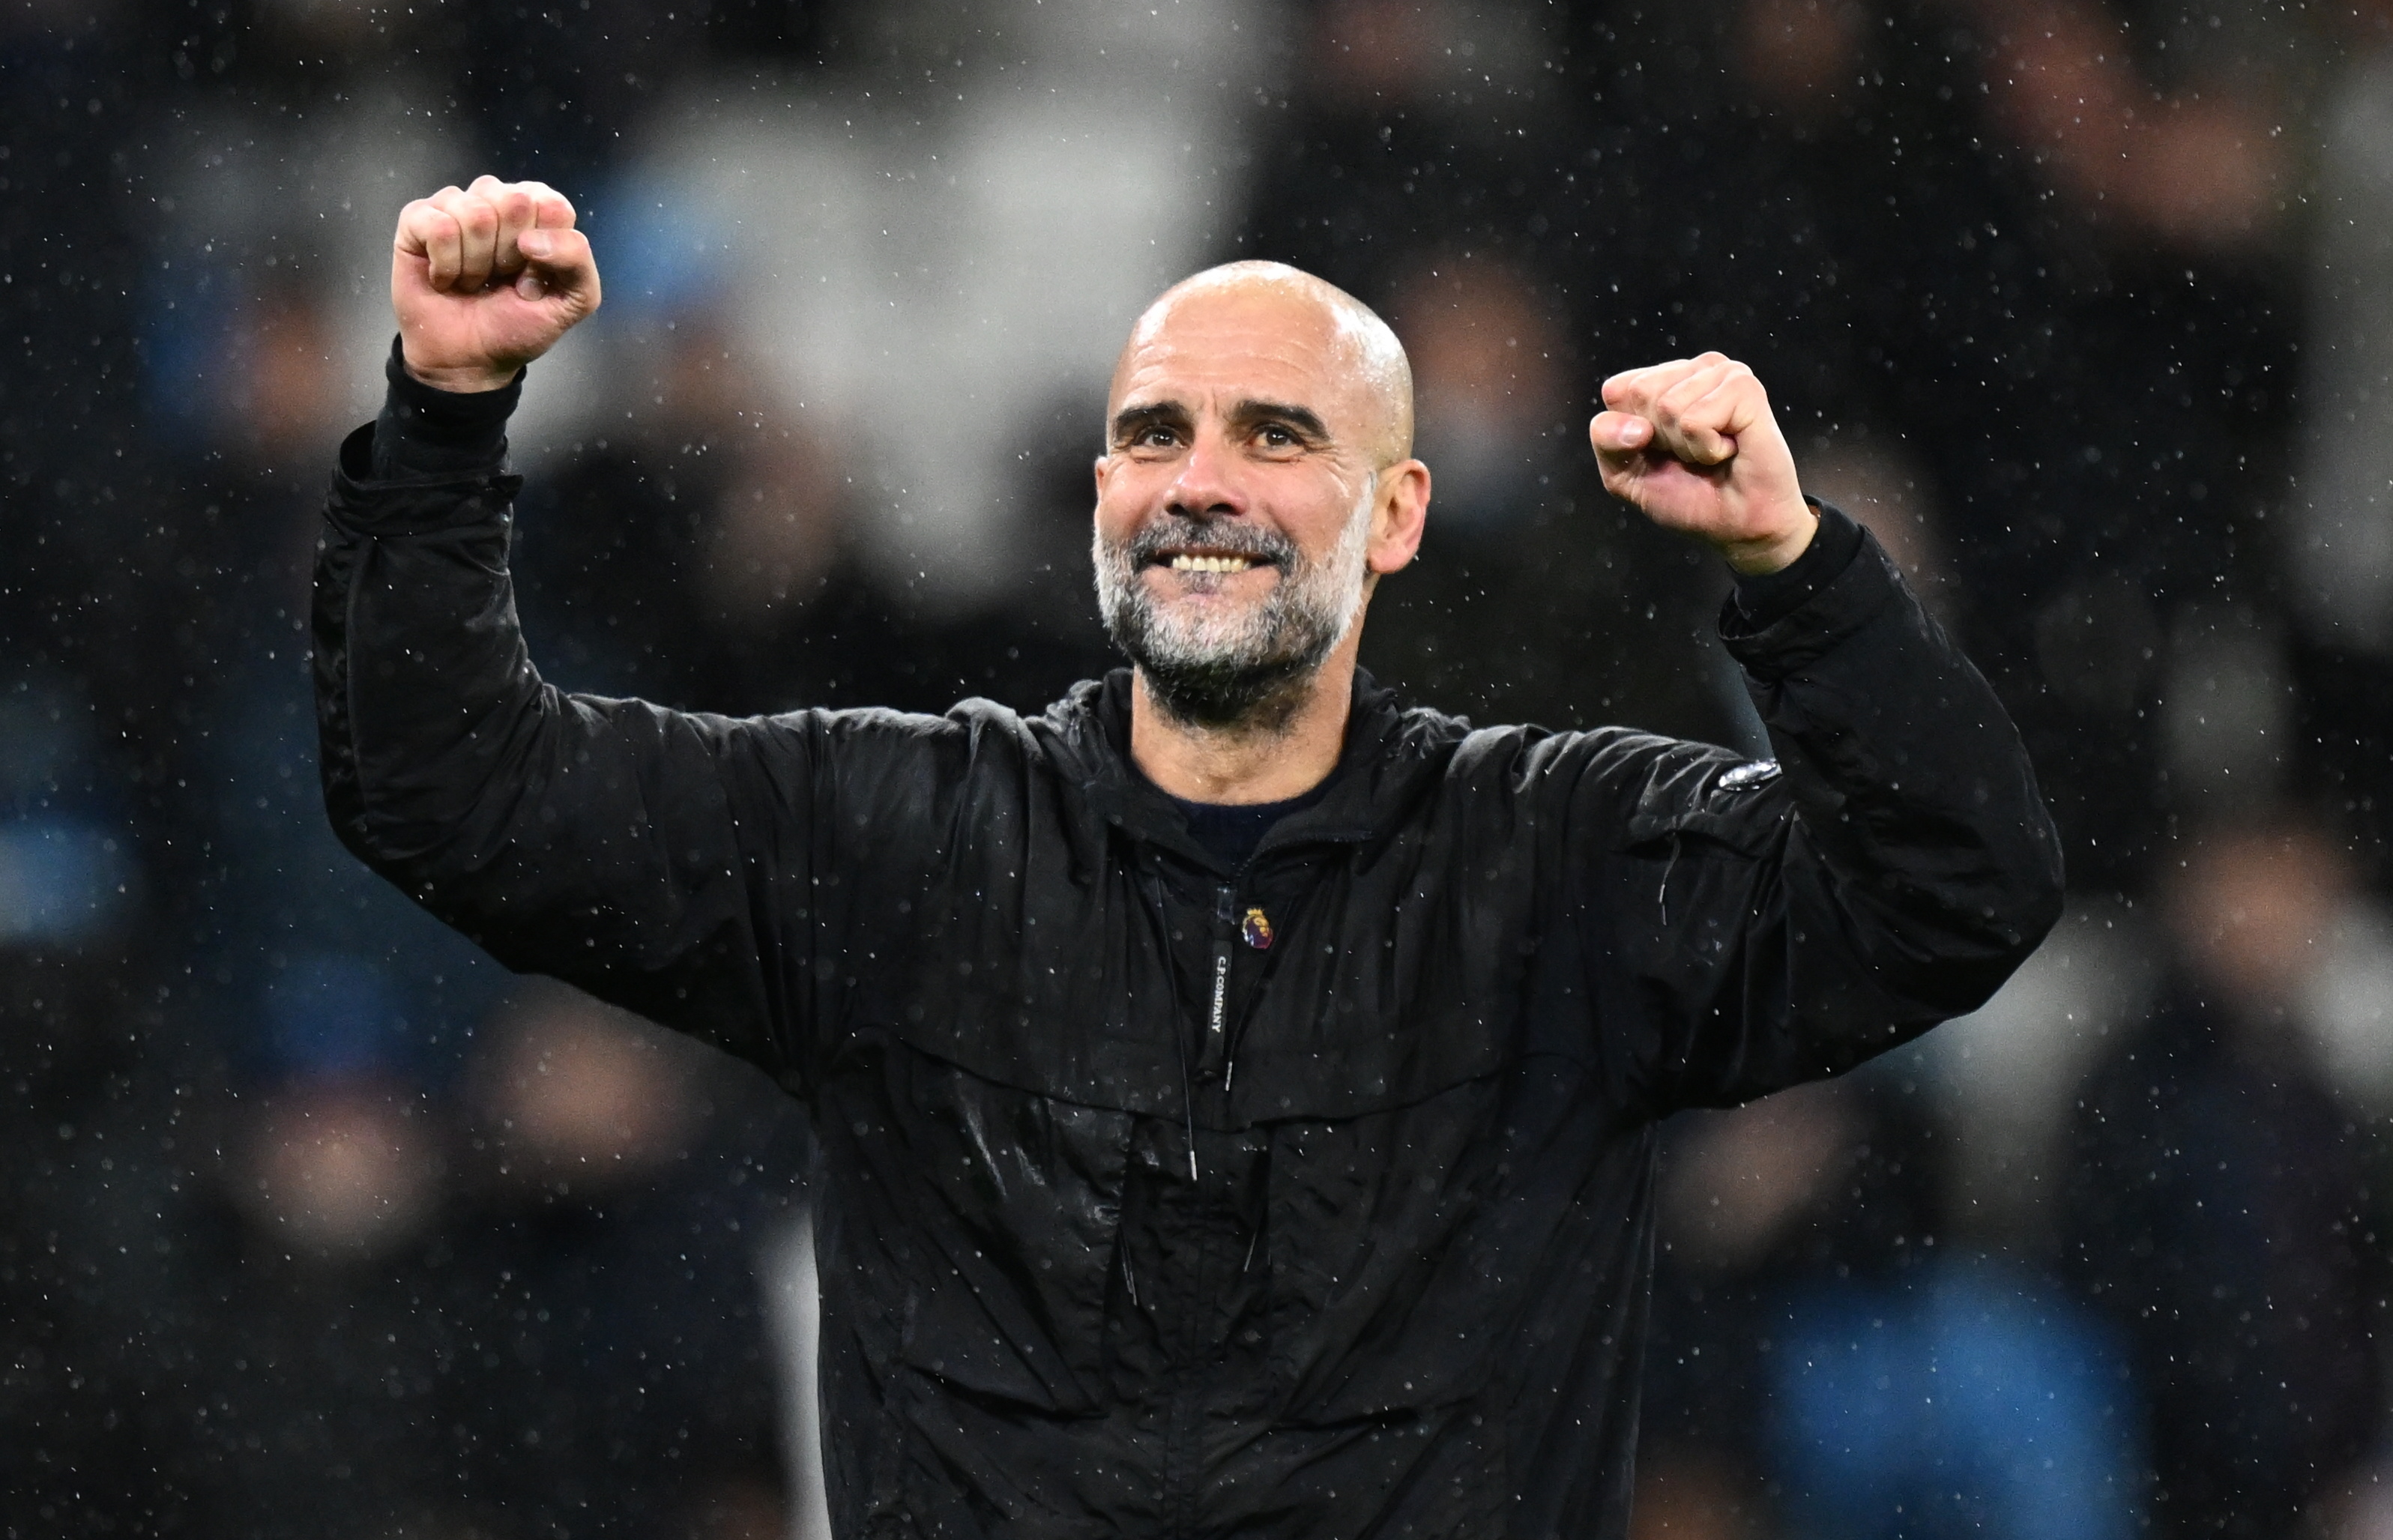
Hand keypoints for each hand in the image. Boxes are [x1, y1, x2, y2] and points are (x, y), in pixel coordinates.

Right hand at [391, 176, 600, 392]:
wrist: (468, 359)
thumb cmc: (517, 325)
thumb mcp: (573, 302)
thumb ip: (578, 262)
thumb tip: (531, 239)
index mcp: (538, 210)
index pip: (552, 206)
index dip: (546, 251)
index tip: (533, 279)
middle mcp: (497, 198)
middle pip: (514, 203)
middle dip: (510, 257)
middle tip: (500, 279)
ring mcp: (456, 204)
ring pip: (475, 213)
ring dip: (477, 264)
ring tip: (473, 281)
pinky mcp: (418, 218)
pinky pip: (439, 227)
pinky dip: (446, 265)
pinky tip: (445, 278)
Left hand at [1589, 353, 1814, 573]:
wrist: (1738, 527)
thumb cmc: (1689, 498)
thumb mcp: (1626, 474)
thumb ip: (1607, 441)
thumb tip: (1636, 426)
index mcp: (1666, 379)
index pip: (1617, 390)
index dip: (1629, 434)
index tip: (1661, 451)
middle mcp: (1695, 369)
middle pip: (1639, 393)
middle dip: (1659, 438)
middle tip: (1692, 454)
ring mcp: (1723, 373)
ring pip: (1667, 406)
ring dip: (1686, 446)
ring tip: (1713, 453)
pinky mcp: (1746, 389)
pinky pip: (1694, 420)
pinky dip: (1705, 448)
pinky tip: (1729, 450)